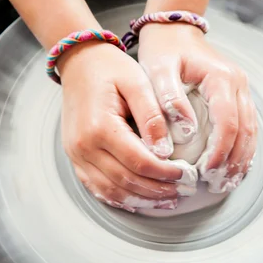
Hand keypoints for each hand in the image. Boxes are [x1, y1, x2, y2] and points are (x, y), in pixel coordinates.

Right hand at [58, 42, 196, 212]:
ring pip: (111, 190)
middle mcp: (83, 146)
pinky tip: (139, 201)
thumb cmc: (110, 68)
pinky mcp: (75, 157)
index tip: (187, 174)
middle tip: (184, 191)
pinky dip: (119, 198)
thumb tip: (165, 150)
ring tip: (168, 200)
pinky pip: (96, 186)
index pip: (140, 162)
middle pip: (126, 181)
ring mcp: (76, 154)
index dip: (166, 173)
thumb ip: (152, 116)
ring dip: (141, 199)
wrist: (78, 61)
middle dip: (158, 190)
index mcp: (100, 127)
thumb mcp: (137, 82)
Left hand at [138, 23, 256, 192]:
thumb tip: (186, 131)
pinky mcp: (237, 95)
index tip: (206, 171)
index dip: (220, 150)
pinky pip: (247, 125)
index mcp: (221, 78)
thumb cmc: (163, 50)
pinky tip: (233, 165)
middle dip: (234, 161)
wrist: (173, 31)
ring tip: (227, 182)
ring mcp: (241, 89)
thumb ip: (170, 99)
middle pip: (245, 130)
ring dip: (242, 158)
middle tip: (218, 185)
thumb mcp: (158, 70)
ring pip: (251, 130)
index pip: (228, 122)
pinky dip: (243, 148)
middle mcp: (238, 83)